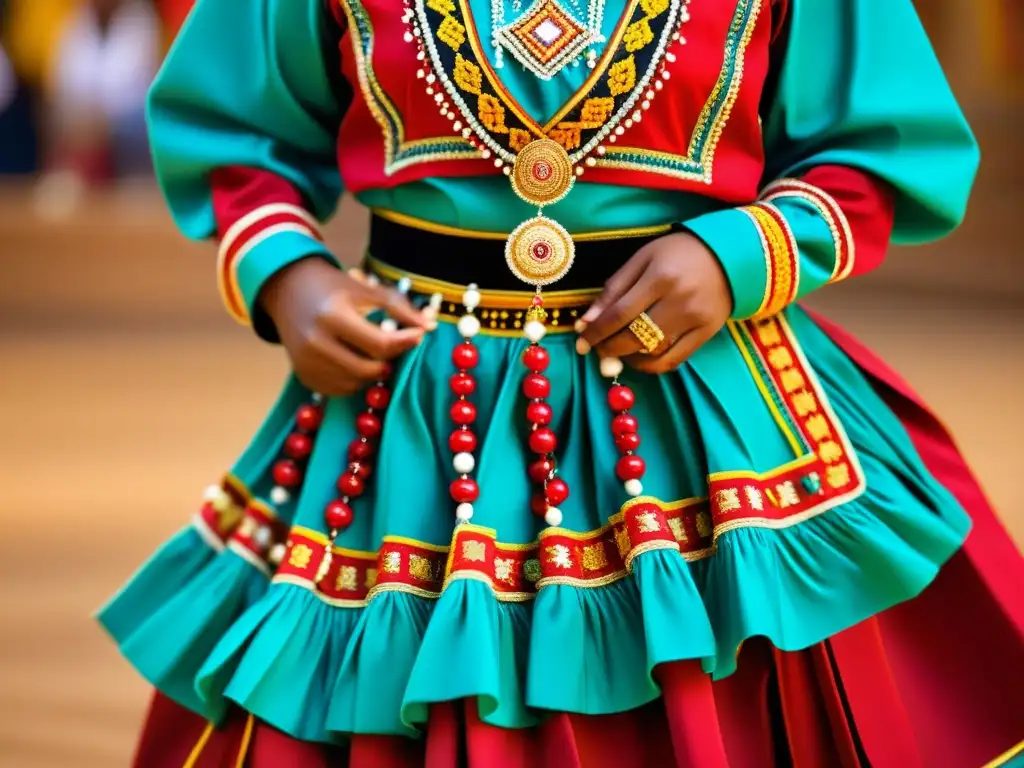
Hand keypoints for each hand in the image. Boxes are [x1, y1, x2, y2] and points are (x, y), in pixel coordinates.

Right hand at [259, 258, 433, 395]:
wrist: (289, 290)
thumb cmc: (333, 287)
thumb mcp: (366, 289)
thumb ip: (399, 307)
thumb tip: (429, 327)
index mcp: (333, 316)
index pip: (380, 344)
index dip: (406, 342)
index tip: (418, 335)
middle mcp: (315, 342)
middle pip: (369, 368)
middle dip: (388, 359)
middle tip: (391, 346)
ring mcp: (306, 363)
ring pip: (356, 383)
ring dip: (372, 371)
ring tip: (370, 351)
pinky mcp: (303, 375)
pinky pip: (340, 389)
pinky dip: (354, 379)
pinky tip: (352, 360)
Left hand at [577, 232, 731, 373]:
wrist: (730, 255)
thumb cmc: (678, 253)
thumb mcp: (642, 259)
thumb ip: (613, 290)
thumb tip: (586, 322)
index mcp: (659, 277)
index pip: (618, 314)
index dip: (596, 332)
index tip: (581, 340)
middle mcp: (678, 301)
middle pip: (633, 338)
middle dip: (608, 348)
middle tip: (596, 347)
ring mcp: (695, 320)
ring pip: (651, 353)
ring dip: (626, 357)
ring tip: (616, 349)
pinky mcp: (706, 334)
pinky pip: (672, 361)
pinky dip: (650, 366)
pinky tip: (638, 358)